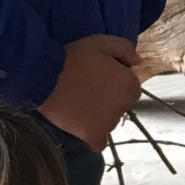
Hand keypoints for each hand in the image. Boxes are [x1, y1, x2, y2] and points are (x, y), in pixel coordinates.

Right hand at [37, 36, 140, 153]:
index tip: (99, 79)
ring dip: (100, 116)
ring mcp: (109, 123)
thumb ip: (124, 49)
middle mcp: (123, 106)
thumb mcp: (101, 43)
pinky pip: (98, 142)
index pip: (131, 88)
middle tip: (88, 90)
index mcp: (129, 84)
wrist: (45, 76)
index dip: (116, 83)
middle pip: (121, 106)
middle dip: (110, 99)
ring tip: (79, 104)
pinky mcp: (93, 135)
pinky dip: (92, 136)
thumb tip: (138, 62)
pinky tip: (81, 125)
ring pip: (109, 122)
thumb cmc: (73, 58)